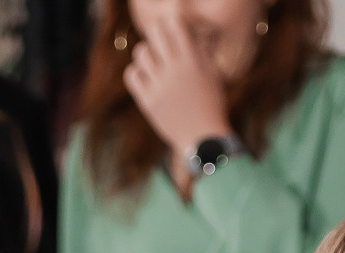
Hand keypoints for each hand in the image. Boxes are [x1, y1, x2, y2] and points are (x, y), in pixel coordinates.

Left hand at [122, 8, 233, 161]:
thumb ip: (201, 53)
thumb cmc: (211, 105)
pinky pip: (131, 75)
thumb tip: (189, 36)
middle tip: (159, 38)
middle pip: (155, 33)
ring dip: (146, 53)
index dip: (172, 22)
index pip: (175, 25)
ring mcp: (159, 86)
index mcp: (193, 61)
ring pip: (141, 53)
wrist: (202, 138)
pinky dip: (136, 72)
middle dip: (156, 31)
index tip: (172, 28)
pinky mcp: (147, 101)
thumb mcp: (213, 75)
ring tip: (152, 61)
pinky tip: (144, 76)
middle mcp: (174, 71)